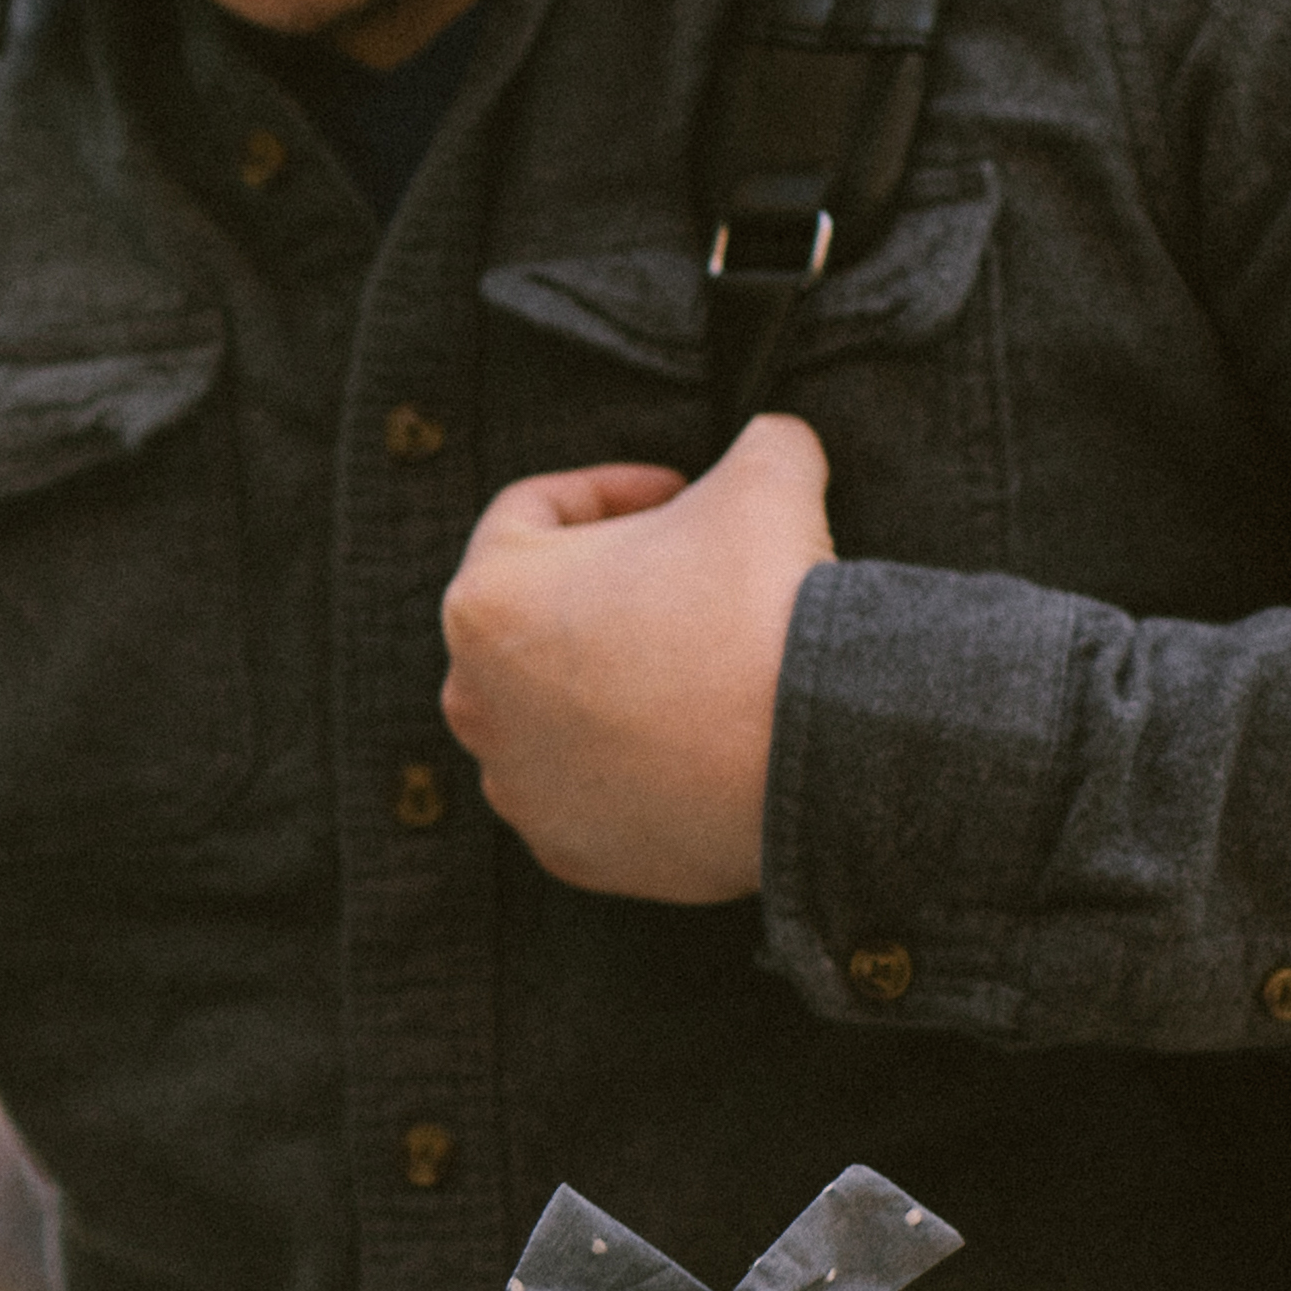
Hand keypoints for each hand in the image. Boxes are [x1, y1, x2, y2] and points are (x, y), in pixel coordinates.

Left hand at [438, 418, 834, 902]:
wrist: (817, 752)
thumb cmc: (764, 602)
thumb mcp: (767, 473)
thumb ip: (755, 441)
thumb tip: (772, 443)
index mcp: (485, 597)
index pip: (535, 511)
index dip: (614, 488)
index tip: (679, 490)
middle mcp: (473, 698)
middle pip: (533, 616)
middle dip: (607, 586)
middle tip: (690, 573)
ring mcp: (516, 784)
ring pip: (552, 708)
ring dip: (611, 677)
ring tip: (695, 660)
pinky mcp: (566, 849)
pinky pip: (588, 787)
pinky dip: (628, 759)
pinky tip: (694, 739)